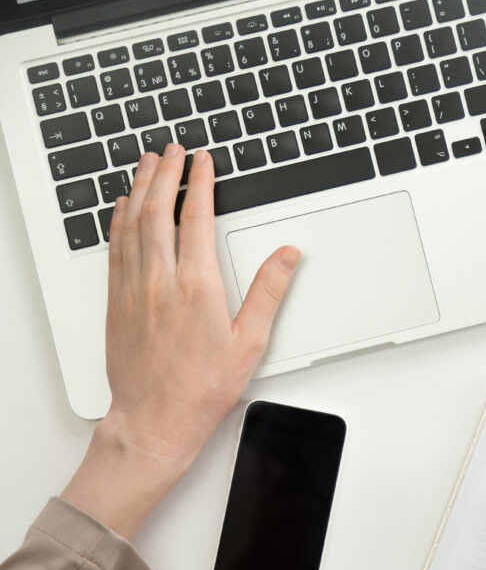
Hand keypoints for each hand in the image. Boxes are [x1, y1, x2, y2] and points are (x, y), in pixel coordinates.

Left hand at [62, 144, 299, 538]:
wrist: (154, 419)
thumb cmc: (202, 388)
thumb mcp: (251, 342)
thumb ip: (269, 291)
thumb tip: (287, 255)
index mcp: (197, 287)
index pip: (196, 218)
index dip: (200, 183)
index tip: (203, 162)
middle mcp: (160, 281)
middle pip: (159, 210)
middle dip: (165, 173)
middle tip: (172, 150)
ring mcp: (133, 289)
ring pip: (132, 223)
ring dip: (139, 188)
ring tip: (146, 164)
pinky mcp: (117, 301)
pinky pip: (115, 247)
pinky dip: (119, 219)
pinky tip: (123, 207)